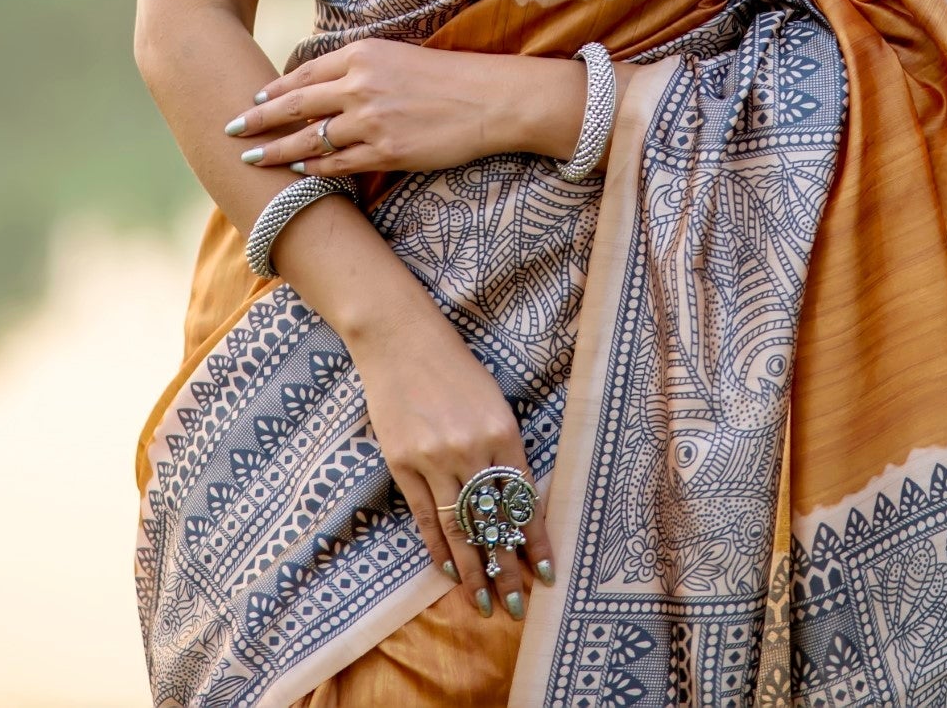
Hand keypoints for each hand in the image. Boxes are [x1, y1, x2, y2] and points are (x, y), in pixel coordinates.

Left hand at [226, 38, 588, 176]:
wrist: (490, 98)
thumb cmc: (447, 76)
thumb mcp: (398, 56)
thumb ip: (359, 67)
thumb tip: (325, 82)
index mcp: (362, 54)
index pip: (305, 74)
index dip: (275, 90)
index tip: (251, 100)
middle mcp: (360, 84)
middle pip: (295, 104)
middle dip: (258, 120)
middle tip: (230, 129)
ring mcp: (371, 120)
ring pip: (310, 137)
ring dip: (275, 150)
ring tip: (251, 158)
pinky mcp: (386, 151)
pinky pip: (339, 163)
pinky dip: (314, 167)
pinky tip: (298, 171)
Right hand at [350, 301, 556, 623]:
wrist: (400, 339)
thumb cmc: (453, 367)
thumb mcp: (493, 401)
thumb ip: (503, 449)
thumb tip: (514, 504)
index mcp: (503, 431)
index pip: (524, 501)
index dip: (534, 542)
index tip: (546, 575)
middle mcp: (471, 449)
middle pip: (492, 523)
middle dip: (505, 569)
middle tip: (514, 607)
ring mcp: (434, 459)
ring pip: (458, 528)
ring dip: (470, 570)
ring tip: (480, 602)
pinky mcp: (403, 463)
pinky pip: (424, 516)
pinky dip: (436, 547)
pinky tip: (446, 570)